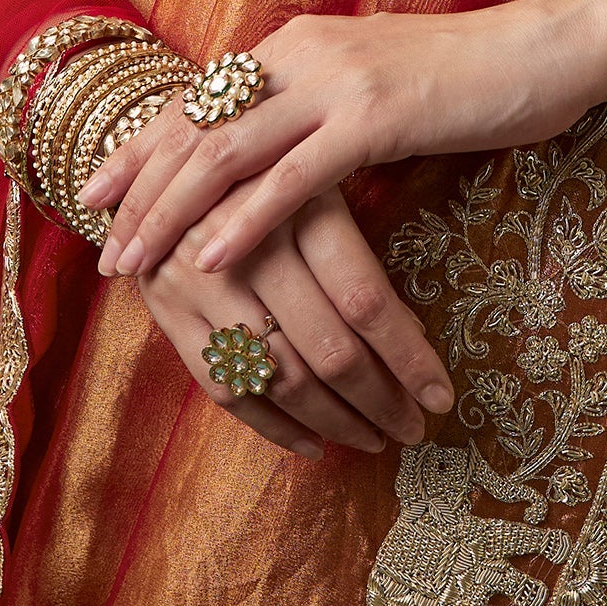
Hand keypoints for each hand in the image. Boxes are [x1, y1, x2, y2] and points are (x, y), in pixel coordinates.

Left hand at [83, 0, 599, 282]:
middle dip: (140, 189)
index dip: (142, 146)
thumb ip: (317, 106)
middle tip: (100, 245)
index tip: (94, 192)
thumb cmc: (467, 77)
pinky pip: (293, 178)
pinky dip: (243, 219)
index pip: (198, 97)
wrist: (542, 49)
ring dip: (171, 212)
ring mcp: (337, 80)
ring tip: (134, 261)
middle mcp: (303, 51)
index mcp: (297, 42)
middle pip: (197, 125)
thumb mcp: (372, 83)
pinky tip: (210, 257)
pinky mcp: (375, 116)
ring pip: (228, 151)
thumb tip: (273, 152)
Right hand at [135, 182, 453, 454]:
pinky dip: (275, 427)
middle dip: (380, 400)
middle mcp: (249, 245)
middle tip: (414, 427)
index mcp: (298, 204)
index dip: (408, 357)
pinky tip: (314, 442)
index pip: (365, 298)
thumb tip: (411, 335)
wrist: (166, 163)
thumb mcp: (315, 186)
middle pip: (327, 347)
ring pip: (281, 377)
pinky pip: (228, 390)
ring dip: (334, 421)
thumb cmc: (263, 172)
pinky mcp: (168, 314)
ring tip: (372, 436)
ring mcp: (202, 284)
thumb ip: (355, 255)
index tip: (441, 395)